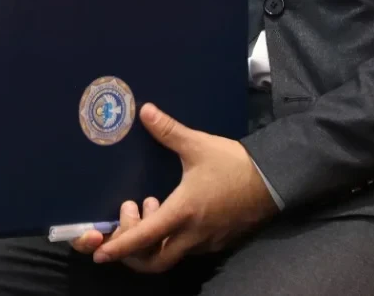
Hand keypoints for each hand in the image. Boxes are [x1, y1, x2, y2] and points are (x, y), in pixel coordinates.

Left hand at [72, 102, 278, 272]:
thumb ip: (168, 131)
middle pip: (153, 261)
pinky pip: (187, 249)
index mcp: (182, 213)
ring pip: (170, 255)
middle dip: (132, 250)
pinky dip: (170, 237)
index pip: (142, 239)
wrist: (274, 180)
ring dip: (152, 239)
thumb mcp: (197, 145)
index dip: (118, 248)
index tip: (99, 253)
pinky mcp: (217, 241)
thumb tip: (144, 111)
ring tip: (150, 205)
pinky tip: (171, 209)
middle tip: (127, 218)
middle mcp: (192, 235)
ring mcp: (206, 242)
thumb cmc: (233, 163)